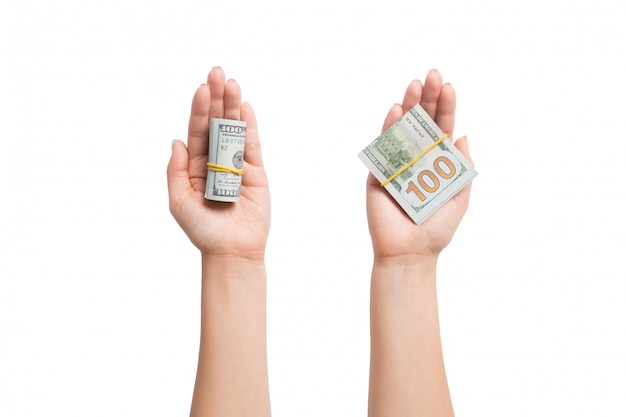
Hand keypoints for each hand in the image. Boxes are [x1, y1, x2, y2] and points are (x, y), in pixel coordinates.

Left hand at [167, 67, 269, 260]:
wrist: (232, 250)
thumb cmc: (203, 230)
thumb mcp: (178, 201)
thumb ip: (176, 171)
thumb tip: (176, 140)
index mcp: (196, 166)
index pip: (197, 132)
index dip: (198, 110)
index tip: (201, 88)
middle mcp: (216, 161)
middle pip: (216, 124)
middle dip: (216, 98)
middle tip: (217, 72)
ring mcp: (237, 165)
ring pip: (235, 129)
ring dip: (233, 106)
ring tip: (232, 83)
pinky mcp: (256, 172)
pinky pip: (252, 145)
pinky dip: (250, 126)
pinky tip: (246, 107)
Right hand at [366, 69, 473, 262]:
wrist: (411, 254)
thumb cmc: (437, 229)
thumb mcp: (460, 196)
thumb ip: (462, 167)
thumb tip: (464, 135)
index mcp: (436, 162)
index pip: (441, 128)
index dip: (445, 107)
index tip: (449, 86)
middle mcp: (416, 158)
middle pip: (421, 122)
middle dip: (427, 98)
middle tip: (433, 74)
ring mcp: (396, 164)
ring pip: (402, 129)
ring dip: (408, 106)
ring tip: (415, 84)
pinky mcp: (378, 174)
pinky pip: (384, 148)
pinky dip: (389, 129)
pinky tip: (397, 110)